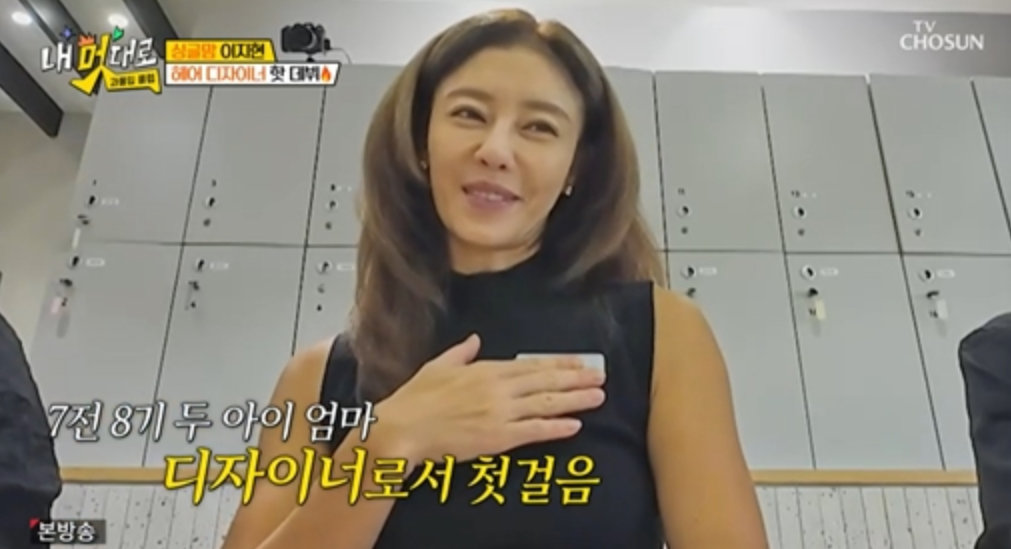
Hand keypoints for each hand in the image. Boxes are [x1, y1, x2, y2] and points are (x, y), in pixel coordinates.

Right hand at [372, 334, 605, 465]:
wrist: (402, 429)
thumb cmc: (414, 399)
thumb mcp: (437, 366)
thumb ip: (460, 353)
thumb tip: (473, 339)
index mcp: (485, 369)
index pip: (531, 365)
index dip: (559, 363)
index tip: (579, 361)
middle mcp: (498, 388)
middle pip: (545, 381)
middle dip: (576, 378)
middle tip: (600, 376)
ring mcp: (500, 412)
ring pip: (546, 403)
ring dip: (574, 400)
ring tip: (598, 397)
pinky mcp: (498, 437)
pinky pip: (534, 430)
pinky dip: (555, 427)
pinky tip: (574, 425)